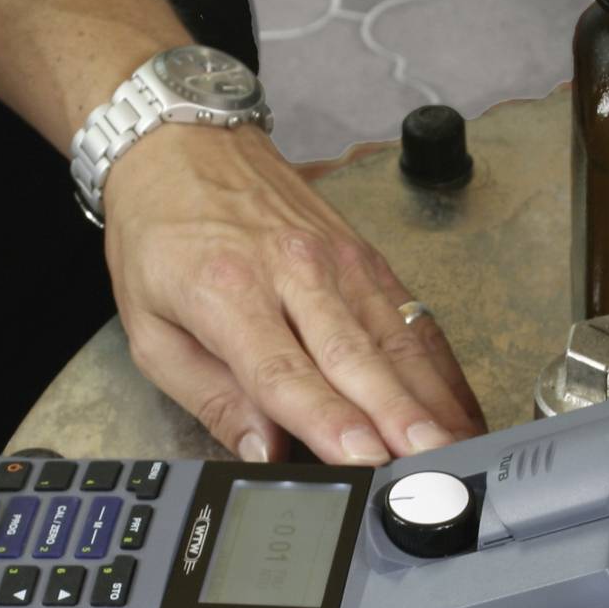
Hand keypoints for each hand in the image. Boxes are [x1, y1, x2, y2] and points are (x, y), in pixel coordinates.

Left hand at [102, 124, 487, 463]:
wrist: (182, 145)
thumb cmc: (161, 235)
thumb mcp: (150, 328)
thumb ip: (209, 397)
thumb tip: (261, 452)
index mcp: (227, 292)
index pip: (283, 370)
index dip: (325, 418)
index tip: (359, 456)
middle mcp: (293, 271)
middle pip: (354, 357)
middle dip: (397, 416)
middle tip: (430, 462)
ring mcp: (339, 260)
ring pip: (396, 339)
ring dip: (431, 399)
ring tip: (457, 446)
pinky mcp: (368, 256)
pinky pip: (412, 318)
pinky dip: (439, 367)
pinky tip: (457, 405)